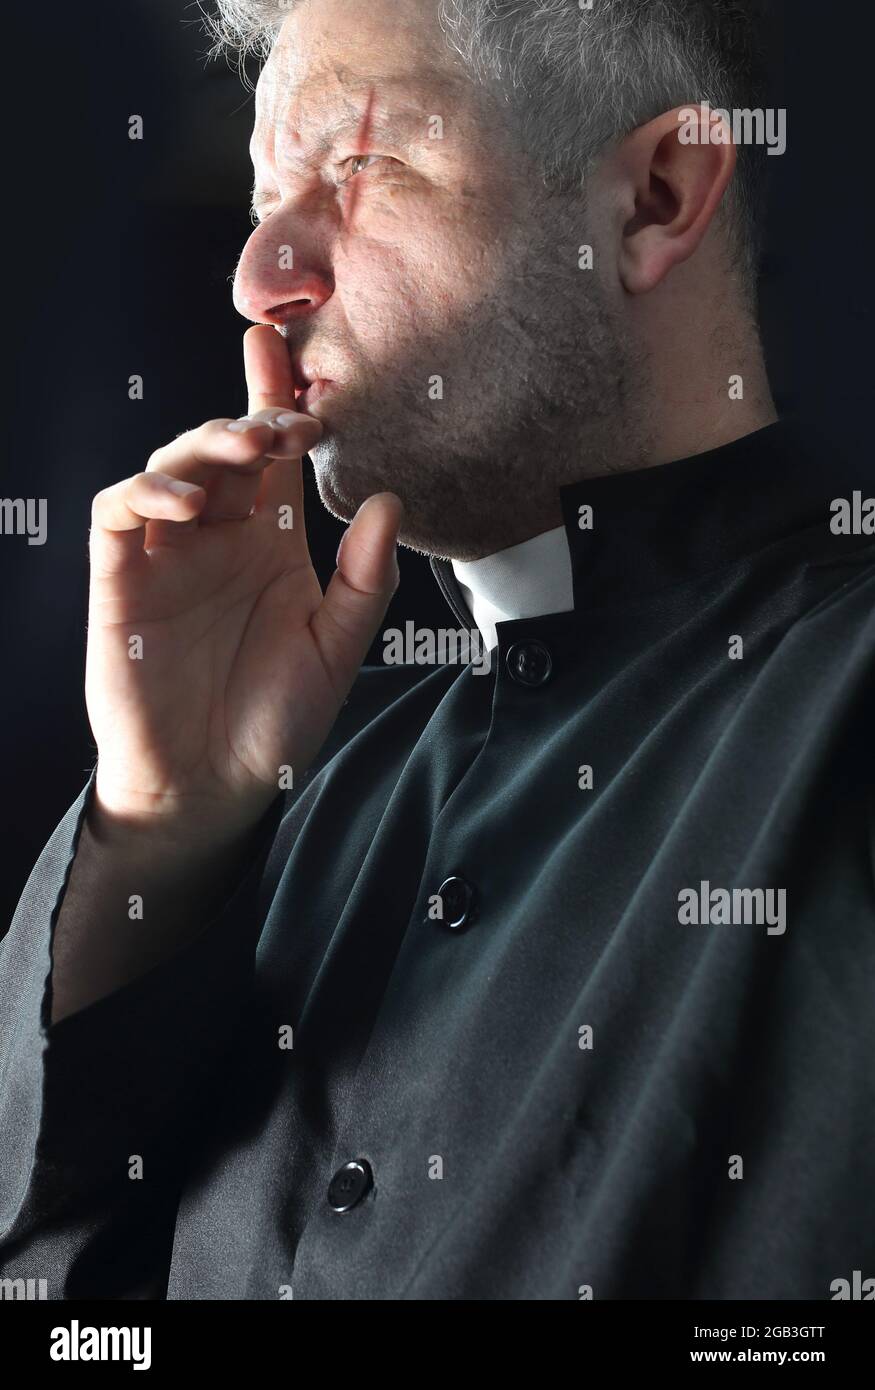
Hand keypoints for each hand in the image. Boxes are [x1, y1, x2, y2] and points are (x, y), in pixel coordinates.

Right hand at [85, 324, 401, 840]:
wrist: (212, 786)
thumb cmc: (275, 721)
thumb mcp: (336, 649)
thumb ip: (365, 580)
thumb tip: (390, 502)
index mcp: (268, 544)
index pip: (271, 458)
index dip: (276, 401)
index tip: (294, 355)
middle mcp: (217, 539)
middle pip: (221, 449)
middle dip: (250, 419)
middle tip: (287, 420)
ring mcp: (166, 556)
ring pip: (171, 468)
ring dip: (205, 446)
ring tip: (246, 450)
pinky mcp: (120, 580)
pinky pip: (119, 513)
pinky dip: (148, 493)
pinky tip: (188, 502)